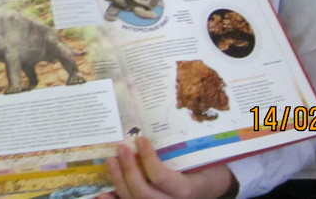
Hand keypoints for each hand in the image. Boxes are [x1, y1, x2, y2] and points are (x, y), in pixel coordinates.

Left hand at [98, 138, 232, 198]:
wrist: (212, 187)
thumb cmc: (206, 169)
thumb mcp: (200, 159)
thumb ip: (180, 150)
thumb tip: (153, 124)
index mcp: (186, 190)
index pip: (160, 177)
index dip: (147, 158)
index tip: (141, 139)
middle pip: (142, 193)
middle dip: (128, 169)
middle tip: (121, 148)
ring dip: (118, 180)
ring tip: (111, 161)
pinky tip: (103, 193)